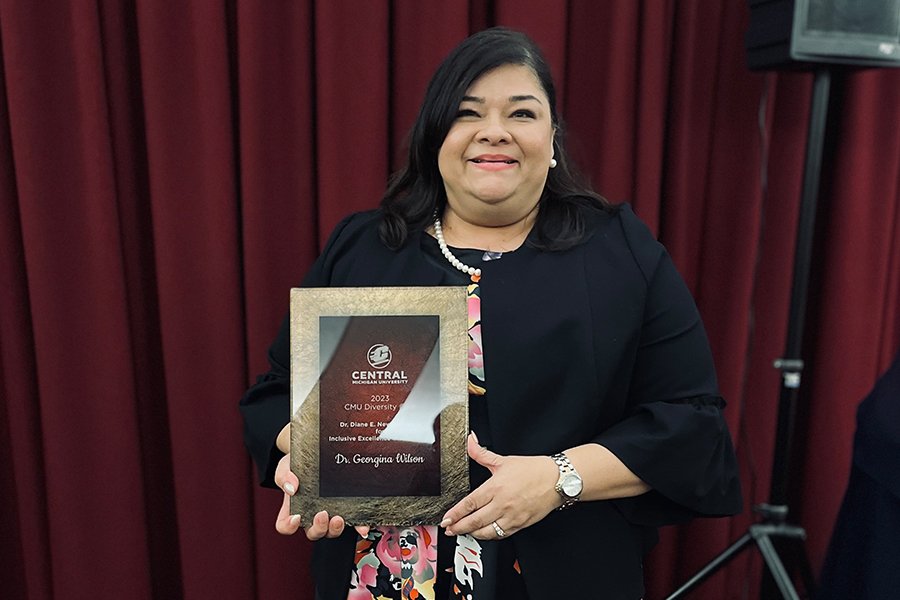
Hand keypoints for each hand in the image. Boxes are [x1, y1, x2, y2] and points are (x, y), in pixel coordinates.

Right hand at [272, 452, 369, 539]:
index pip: (286, 525)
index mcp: (292, 508)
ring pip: (331, 531)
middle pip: (313, 532)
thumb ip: (285, 477)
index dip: (289, 526)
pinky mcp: (344, 509)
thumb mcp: (286, 467)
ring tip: (338, 519)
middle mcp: (310, 514)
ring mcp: (329, 513)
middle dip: (318, 528)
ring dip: (335, 529)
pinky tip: (361, 526)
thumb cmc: (298, 464)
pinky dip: (357, 526)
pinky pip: (352, 522)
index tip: (296, 517)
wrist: (316, 452)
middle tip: (322, 515)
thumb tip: (291, 487)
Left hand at [440, 432, 559, 538]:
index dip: (455, 514)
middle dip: (458, 527)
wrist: (557, 480)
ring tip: (463, 531)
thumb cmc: (532, 470)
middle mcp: (502, 504)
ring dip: (472, 534)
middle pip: (474, 521)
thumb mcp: (504, 460)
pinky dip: (489, 536)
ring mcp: (512, 517)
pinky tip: (483, 533)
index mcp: (496, 487)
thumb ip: (482, 453)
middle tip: (449, 529)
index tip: (446, 519)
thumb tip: (470, 441)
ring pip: (486, 532)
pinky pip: (501, 535)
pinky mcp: (520, 524)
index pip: (469, 504)